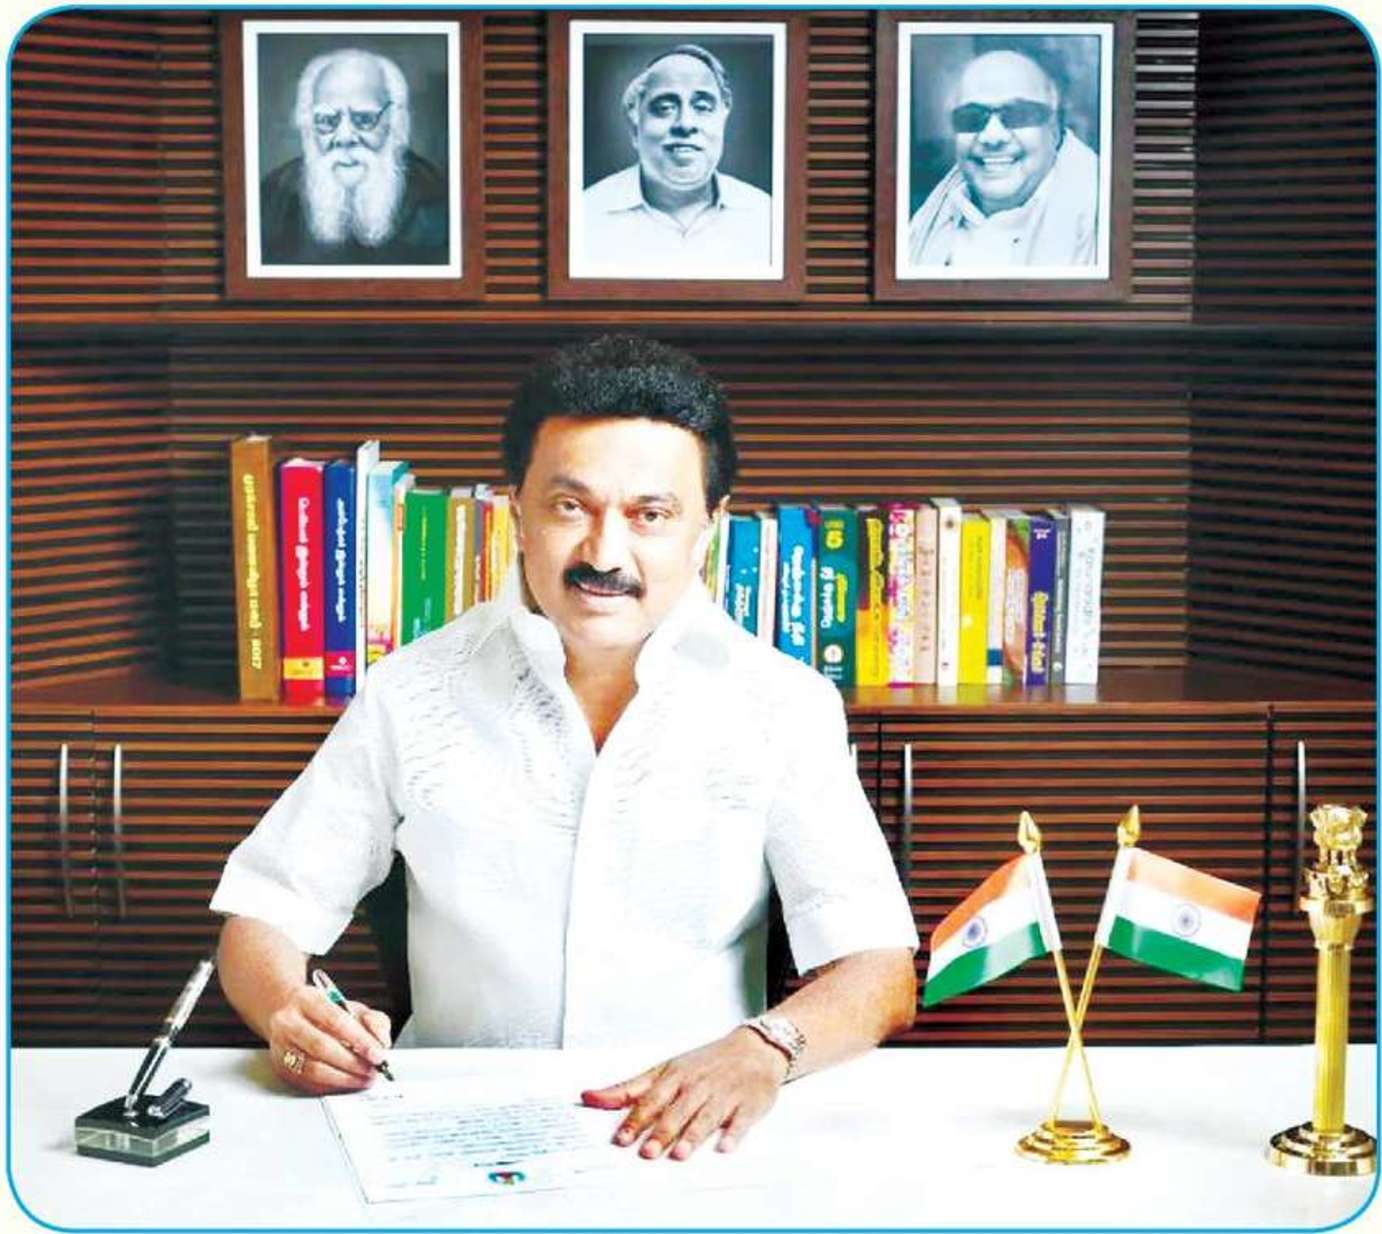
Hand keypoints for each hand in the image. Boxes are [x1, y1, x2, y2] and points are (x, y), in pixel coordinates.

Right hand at [266, 984, 391, 1095]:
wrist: (287, 1011)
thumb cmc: (323, 1010)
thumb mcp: (351, 1006)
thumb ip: (373, 1020)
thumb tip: (381, 1041)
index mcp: (307, 1000)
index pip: (335, 1020)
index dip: (359, 1040)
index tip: (377, 1053)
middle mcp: (288, 1022)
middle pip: (321, 1047)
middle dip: (352, 1062)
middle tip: (372, 1070)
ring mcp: (281, 1046)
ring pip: (312, 1069)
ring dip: (343, 1078)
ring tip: (363, 1079)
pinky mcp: (280, 1067)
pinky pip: (307, 1082)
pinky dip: (331, 1086)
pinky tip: (346, 1083)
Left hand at [580, 1027, 786, 1160]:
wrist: (753, 1049)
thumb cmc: (704, 1063)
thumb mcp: (664, 1069)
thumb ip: (628, 1088)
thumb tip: (589, 1097)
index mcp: (675, 1076)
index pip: (651, 1099)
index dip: (636, 1119)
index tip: (621, 1138)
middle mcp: (698, 1085)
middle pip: (677, 1110)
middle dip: (662, 1131)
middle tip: (647, 1152)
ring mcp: (724, 1094)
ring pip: (706, 1116)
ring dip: (693, 1135)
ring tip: (679, 1153)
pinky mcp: (749, 1104)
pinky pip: (741, 1120)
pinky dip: (734, 1133)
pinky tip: (725, 1146)